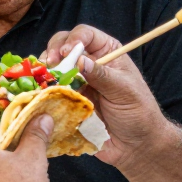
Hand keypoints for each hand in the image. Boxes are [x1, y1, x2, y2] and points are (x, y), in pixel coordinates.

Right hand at [42, 25, 167, 169]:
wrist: (135, 146)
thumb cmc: (138, 114)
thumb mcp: (124, 91)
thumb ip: (102, 75)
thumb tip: (79, 60)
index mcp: (107, 53)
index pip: (86, 35)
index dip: (74, 39)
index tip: (67, 53)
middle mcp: (89, 63)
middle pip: (63, 46)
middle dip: (54, 52)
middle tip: (50, 65)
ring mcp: (76, 81)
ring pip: (53, 67)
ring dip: (46, 72)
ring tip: (45, 80)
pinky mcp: (67, 99)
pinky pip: (51, 90)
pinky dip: (44, 90)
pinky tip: (43, 94)